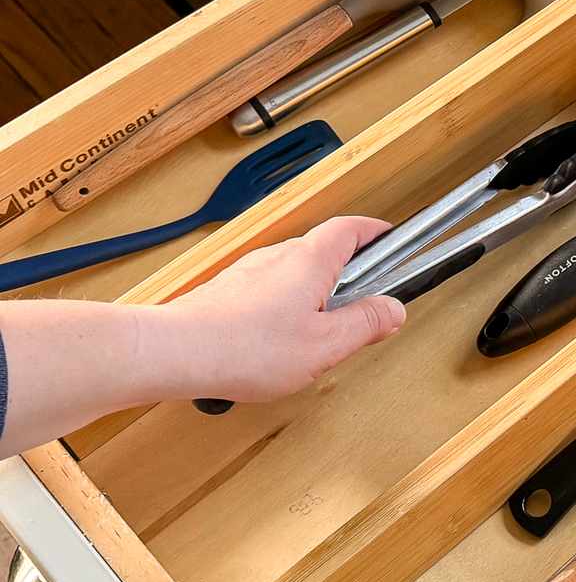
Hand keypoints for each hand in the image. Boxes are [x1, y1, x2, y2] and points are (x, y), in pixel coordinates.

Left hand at [162, 216, 406, 401]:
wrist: (176, 352)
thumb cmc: (246, 347)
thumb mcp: (326, 344)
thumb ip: (365, 324)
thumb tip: (393, 310)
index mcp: (311, 260)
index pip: (351, 229)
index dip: (375, 231)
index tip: (392, 239)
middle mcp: (279, 256)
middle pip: (325, 251)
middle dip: (350, 273)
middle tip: (365, 303)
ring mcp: (250, 272)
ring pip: (296, 273)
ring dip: (316, 293)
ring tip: (321, 331)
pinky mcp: (229, 291)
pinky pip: (270, 290)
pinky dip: (287, 306)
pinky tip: (282, 341)